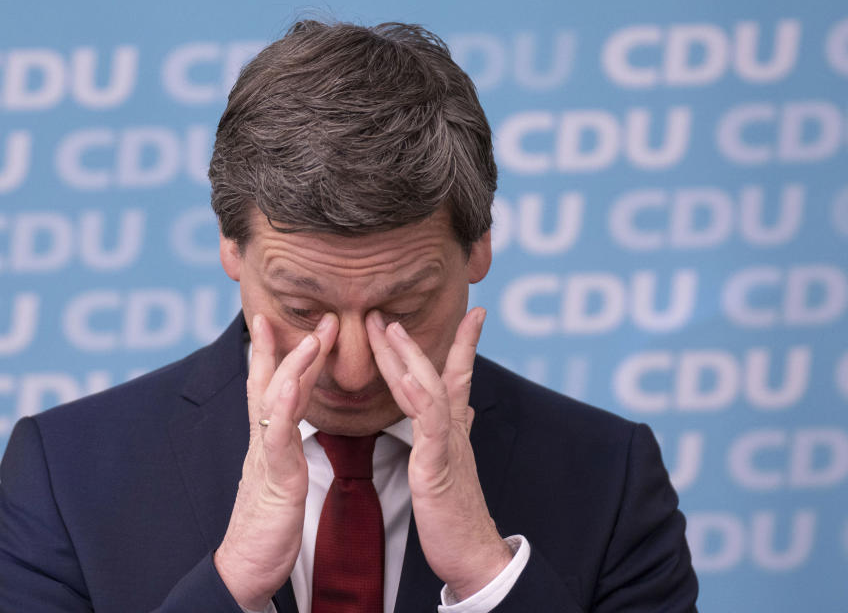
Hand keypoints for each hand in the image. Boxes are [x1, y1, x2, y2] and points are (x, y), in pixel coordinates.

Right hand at [215, 312, 338, 610]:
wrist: (246, 568)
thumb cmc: (268, 526)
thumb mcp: (282, 476)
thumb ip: (285, 446)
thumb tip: (292, 424)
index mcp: (270, 440)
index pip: (276, 386)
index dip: (283, 352)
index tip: (288, 320)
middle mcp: (263, 440)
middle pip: (274, 382)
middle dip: (291, 345)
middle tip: (317, 314)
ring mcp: (266, 457)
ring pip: (275, 401)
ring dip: (293, 366)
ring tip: (311, 337)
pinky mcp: (274, 480)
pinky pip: (277, 438)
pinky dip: (284, 409)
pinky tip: (291, 385)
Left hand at [366, 307, 511, 599]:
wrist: (472, 554)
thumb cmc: (458, 512)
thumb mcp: (454, 464)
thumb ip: (456, 430)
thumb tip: (464, 407)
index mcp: (450, 428)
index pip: (456, 375)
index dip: (463, 343)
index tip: (475, 312)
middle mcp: (451, 429)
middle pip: (433, 373)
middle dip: (411, 340)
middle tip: (390, 310)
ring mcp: (446, 445)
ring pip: (430, 389)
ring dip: (410, 357)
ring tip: (390, 328)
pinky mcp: (439, 466)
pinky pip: (430, 425)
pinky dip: (420, 398)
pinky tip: (407, 378)